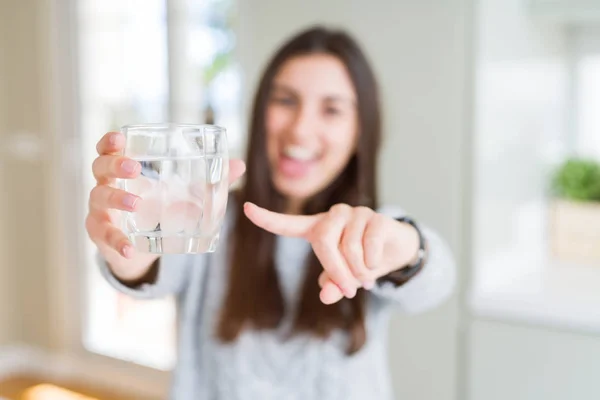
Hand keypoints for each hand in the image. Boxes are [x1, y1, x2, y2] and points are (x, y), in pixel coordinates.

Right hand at [85, 131, 245, 279]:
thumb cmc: (159, 210)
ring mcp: (101, 210)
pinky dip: (117, 242)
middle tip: (134, 169)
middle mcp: (107, 185)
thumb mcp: (182, 194)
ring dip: (116, 199)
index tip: (119, 138)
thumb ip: (208, 180)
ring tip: (136, 204)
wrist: (142, 248)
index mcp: (124, 170)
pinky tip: (130, 248)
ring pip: (98, 197)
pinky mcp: (101, 234)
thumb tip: (239, 165)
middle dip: (115, 165)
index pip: (108, 149)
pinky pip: (104, 236)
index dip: (109, 142)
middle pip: (100, 167)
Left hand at [243, 202, 419, 304]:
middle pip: (323, 241)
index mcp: (318, 229)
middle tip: (348, 289)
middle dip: (336, 270)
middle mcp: (334, 217)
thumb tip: (325, 294)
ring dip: (358, 271)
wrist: (396, 251)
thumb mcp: (344, 278)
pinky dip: (371, 262)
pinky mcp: (376, 217)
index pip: (289, 224)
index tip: (246, 208)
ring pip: (349, 246)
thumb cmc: (361, 262)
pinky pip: (368, 243)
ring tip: (365, 277)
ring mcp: (355, 214)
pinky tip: (375, 265)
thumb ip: (332, 284)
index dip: (268, 218)